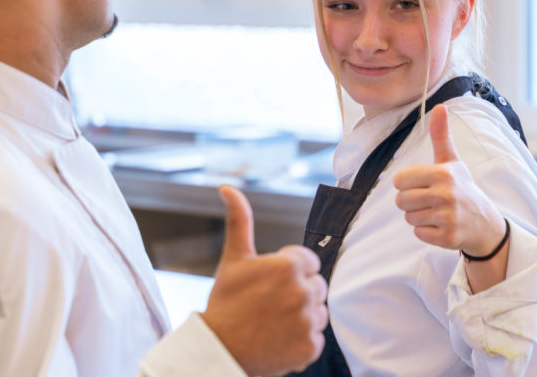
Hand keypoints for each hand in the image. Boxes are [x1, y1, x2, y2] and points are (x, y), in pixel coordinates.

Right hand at [202, 185, 327, 375]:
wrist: (217, 349)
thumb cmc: (225, 302)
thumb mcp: (234, 258)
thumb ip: (239, 220)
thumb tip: (227, 188)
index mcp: (288, 265)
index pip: (309, 261)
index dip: (288, 271)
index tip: (269, 283)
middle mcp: (302, 291)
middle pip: (316, 285)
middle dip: (297, 291)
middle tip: (269, 303)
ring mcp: (308, 321)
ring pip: (318, 311)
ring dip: (302, 315)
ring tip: (274, 321)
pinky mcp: (311, 347)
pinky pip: (316, 337)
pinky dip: (301, 339)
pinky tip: (279, 337)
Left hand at [393, 105, 505, 256]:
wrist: (484, 222)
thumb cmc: (461, 187)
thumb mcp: (451, 161)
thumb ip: (440, 136)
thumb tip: (439, 106)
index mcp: (442, 173)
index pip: (399, 181)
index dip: (406, 184)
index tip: (422, 185)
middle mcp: (446, 194)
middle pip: (401, 201)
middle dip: (410, 203)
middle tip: (429, 201)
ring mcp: (448, 217)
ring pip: (409, 218)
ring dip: (419, 217)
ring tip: (436, 212)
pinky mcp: (448, 237)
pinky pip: (418, 234)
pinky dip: (426, 232)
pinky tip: (441, 225)